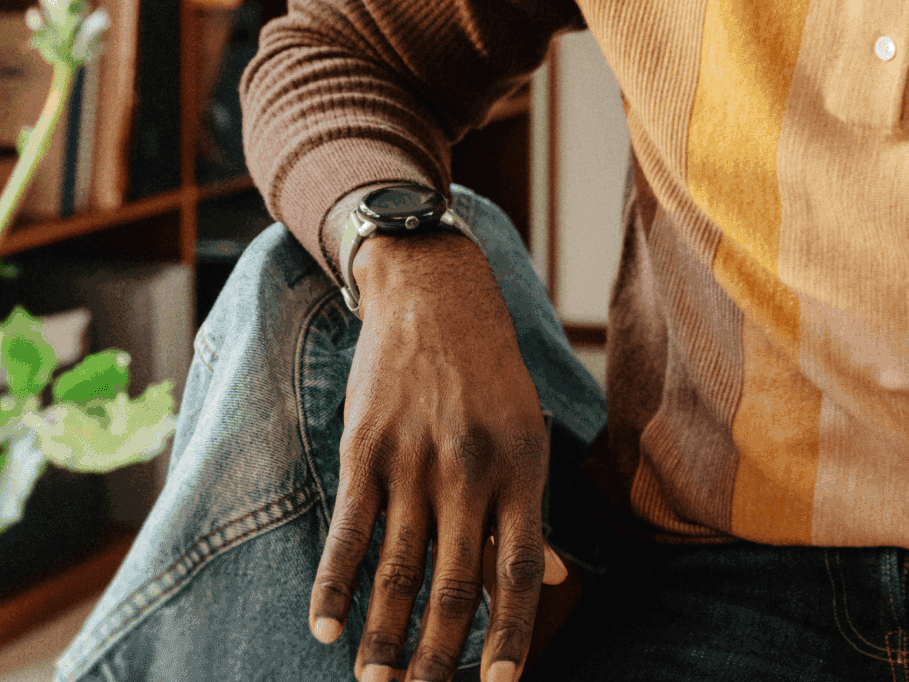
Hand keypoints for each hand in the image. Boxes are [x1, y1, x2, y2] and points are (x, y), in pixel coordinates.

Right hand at [307, 229, 566, 681]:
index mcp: (521, 467)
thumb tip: (553, 581)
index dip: (509, 633)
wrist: (435, 294)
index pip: (519, 570)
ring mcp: (414, 459)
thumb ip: (530, 508)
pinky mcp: (366, 447)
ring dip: (384, 637)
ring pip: (398, 569)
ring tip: (375, 681)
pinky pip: (349, 530)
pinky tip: (326, 629)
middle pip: (455, 583)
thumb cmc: (490, 372)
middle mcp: (470, 469)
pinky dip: (335, 585)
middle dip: (437, 655)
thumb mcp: (528, 431)